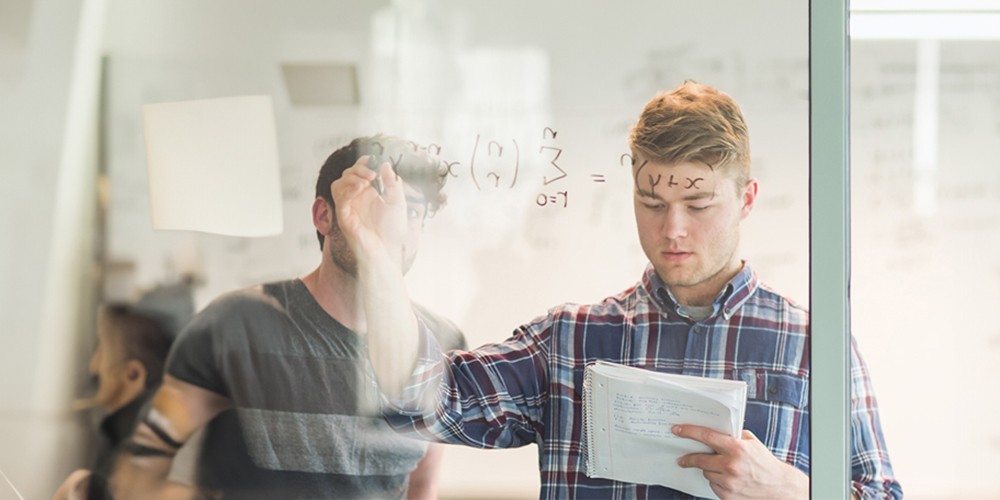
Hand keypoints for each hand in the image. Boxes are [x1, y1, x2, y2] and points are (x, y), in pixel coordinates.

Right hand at [330, 156, 406, 265]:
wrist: (387, 250)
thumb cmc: (392, 230)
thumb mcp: (398, 202)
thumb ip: (392, 184)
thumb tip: (386, 165)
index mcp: (368, 192)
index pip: (360, 171)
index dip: (364, 162)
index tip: (373, 159)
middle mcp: (356, 198)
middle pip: (347, 175)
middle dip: (358, 169)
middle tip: (372, 174)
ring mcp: (349, 207)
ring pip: (338, 184)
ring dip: (351, 178)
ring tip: (367, 182)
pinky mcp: (344, 217)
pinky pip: (339, 199)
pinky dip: (348, 190)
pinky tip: (360, 189)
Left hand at [673, 425, 808, 499]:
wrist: (778, 487)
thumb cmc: (764, 462)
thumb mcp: (751, 442)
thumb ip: (732, 435)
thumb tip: (712, 427)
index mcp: (737, 448)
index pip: (706, 436)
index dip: (689, 432)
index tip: (677, 430)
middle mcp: (731, 465)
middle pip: (699, 460)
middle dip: (689, 458)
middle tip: (682, 458)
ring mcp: (729, 483)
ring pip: (706, 473)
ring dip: (710, 470)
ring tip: (722, 468)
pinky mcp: (727, 496)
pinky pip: (712, 485)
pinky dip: (716, 481)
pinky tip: (727, 479)